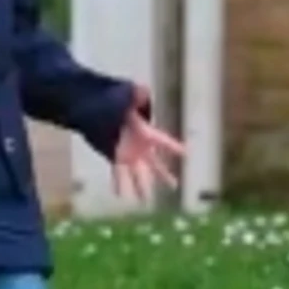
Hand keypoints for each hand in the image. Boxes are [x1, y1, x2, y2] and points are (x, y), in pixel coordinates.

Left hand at [112, 84, 182, 200]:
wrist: (101, 113)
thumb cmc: (117, 106)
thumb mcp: (126, 100)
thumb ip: (135, 96)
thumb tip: (142, 88)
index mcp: (146, 133)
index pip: (163, 141)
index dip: (175, 147)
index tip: (187, 153)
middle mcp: (141, 147)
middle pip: (155, 164)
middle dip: (163, 175)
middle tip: (174, 185)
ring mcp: (130, 155)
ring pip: (138, 174)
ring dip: (141, 186)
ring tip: (144, 200)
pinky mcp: (117, 158)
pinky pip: (119, 174)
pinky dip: (119, 183)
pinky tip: (120, 195)